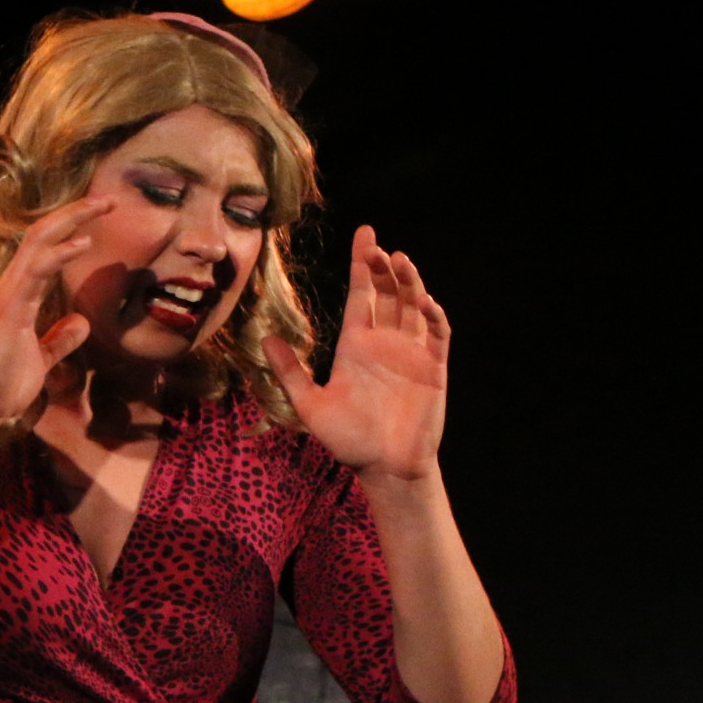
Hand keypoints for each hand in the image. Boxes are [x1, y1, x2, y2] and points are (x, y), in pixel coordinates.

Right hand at [0, 196, 112, 429]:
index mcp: (20, 294)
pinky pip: (35, 272)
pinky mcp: (10, 310)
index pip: (46, 247)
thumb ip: (59, 339)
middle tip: (109, 199)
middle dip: (76, 212)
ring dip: (71, 221)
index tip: (102, 215)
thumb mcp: (42, 358)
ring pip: (38, 243)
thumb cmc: (4, 384)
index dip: (72, 227)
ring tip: (101, 206)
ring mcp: (9, 295)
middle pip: (42, 234)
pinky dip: (59, 254)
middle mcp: (12, 286)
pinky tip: (82, 243)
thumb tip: (80, 322)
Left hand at [266, 224, 448, 480]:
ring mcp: (411, 353)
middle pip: (388, 293)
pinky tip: (424, 301)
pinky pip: (437, 334)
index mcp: (356, 344)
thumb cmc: (349, 440)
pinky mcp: (434, 368)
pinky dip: (433, 316)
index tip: (365, 234)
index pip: (361, 293)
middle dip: (385, 267)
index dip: (363, 263)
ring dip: (410, 283)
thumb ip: (290, 372)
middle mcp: (385, 342)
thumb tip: (265, 338)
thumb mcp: (310, 405)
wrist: (385, 469)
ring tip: (401, 262)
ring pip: (413, 306)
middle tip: (378, 247)